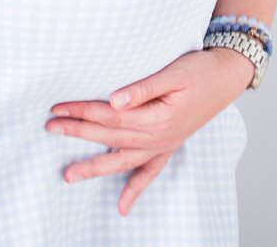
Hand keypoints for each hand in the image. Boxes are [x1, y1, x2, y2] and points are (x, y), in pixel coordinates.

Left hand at [45, 47, 253, 215]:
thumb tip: (113, 99)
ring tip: (69, 176)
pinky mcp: (169, 145)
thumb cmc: (200, 70)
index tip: (57, 108)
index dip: (81, 110)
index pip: (109, 115)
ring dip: (95, 168)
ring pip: (123, 160)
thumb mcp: (174, 73)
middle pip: (110, 137)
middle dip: (77, 133)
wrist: (227, 77)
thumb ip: (143, 88)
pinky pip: (150, 173)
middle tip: (50, 128)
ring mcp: (164, 145)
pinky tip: (123, 207)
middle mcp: (159, 137)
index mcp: (157, 117)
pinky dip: (135, 189)